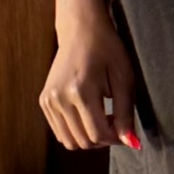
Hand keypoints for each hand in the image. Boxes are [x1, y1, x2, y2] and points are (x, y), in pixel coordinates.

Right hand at [39, 15, 139, 150]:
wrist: (81, 31)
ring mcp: (48, 101)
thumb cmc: (107, 51)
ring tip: (101, 118)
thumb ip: (126, 113)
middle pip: (83, 140)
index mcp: (81, 92)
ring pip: (69, 141)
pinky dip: (75, 131)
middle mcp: (60, 98)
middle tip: (114, 122)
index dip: (115, 138)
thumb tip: (130, 143)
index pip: (98, 134)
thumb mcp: (124, 80)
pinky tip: (87, 115)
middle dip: (102, 138)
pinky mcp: (44, 102)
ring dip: (88, 137)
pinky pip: (60, 132)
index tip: (124, 131)